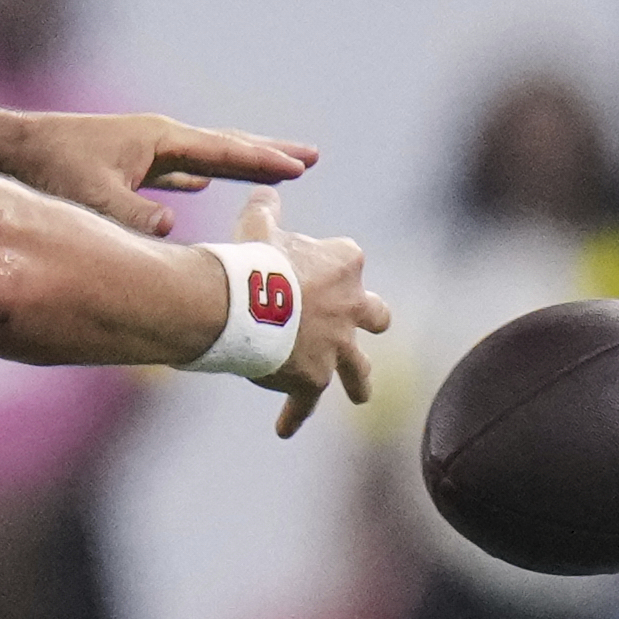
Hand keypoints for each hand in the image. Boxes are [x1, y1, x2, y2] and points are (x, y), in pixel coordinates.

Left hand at [0, 109, 313, 235]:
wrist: (11, 148)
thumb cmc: (51, 169)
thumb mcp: (93, 196)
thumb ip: (132, 216)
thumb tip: (171, 231)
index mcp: (158, 140)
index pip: (223, 152)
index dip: (263, 162)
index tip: (302, 166)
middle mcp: (157, 138)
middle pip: (224, 147)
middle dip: (266, 154)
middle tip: (312, 156)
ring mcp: (142, 148)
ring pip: (203, 157)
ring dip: (237, 163)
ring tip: (272, 166)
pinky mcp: (125, 162)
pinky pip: (173, 169)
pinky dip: (196, 175)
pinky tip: (203, 186)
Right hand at [238, 189, 388, 439]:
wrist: (243, 303)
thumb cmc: (251, 258)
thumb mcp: (258, 223)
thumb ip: (267, 207)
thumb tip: (268, 190)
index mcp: (344, 263)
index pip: (348, 260)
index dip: (329, 267)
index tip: (304, 270)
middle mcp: (350, 307)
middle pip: (375, 315)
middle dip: (368, 321)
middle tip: (364, 326)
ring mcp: (337, 346)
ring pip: (359, 368)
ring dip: (359, 380)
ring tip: (361, 393)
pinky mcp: (315, 378)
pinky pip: (307, 402)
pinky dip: (295, 414)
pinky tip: (284, 429)